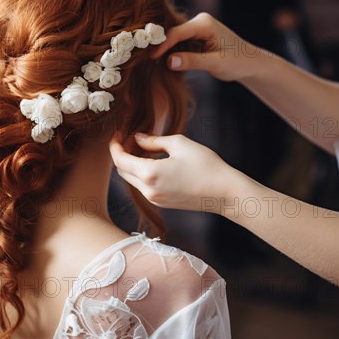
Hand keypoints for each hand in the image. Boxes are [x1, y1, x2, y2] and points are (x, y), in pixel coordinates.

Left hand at [109, 133, 240, 211]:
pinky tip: (153, 161)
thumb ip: (153, 140)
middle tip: (130, 139)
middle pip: (122, 171)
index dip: (115, 145)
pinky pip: (143, 186)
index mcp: (149, 173)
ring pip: (132, 179)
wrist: (224, 193)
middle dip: (122, 154)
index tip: (117, 134)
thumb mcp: (179, 144)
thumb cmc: (205, 165)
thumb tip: (137, 138)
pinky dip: (142, 173)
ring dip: (132, 164)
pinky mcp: (161, 203)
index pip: (120, 159)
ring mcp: (154, 199)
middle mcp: (148, 189)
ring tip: (144, 148)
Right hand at [151, 13, 265, 82]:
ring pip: (174, 39)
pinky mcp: (196, 37)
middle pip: (172, 34)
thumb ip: (192, 61)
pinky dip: (172, 53)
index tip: (151, 58)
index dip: (162, 45)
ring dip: (165, 51)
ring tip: (152, 64)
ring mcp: (197, 28)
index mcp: (204, 23)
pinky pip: (179, 44)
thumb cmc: (237, 62)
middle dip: (160, 46)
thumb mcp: (214, 64)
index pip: (177, 32)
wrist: (251, 64)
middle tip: (145, 61)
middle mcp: (199, 21)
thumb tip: (168, 61)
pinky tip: (164, 64)